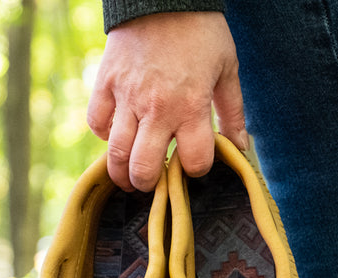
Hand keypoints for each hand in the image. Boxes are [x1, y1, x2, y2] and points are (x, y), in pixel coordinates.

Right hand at [87, 12, 247, 191]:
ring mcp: (127, 97)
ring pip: (116, 154)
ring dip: (122, 173)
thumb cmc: (202, 32)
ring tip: (129, 177)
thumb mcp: (227, 70)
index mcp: (191, 106)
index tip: (195, 163)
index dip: (197, 170)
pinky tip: (118, 134)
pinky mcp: (106, 83)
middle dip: (149, 185)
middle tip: (152, 184)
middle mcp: (157, 108)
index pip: (193, 162)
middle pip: (144, 169)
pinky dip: (105, 135)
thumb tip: (240, 148)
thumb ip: (232, 112)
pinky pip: (97, 124)